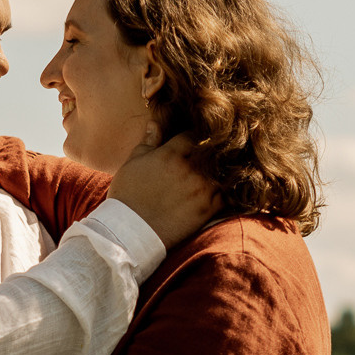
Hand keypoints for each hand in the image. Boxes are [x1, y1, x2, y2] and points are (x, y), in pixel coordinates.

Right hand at [109, 132, 217, 248]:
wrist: (130, 232)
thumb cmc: (127, 195)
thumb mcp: (133, 163)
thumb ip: (149, 142)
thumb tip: (155, 122)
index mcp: (170, 154)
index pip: (192, 134)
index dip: (193, 136)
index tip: (192, 141)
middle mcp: (189, 169)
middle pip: (211, 150)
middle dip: (210, 151)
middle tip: (208, 155)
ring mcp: (201, 189)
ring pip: (222, 171)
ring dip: (220, 170)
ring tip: (216, 172)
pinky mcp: (207, 209)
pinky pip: (227, 194)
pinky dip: (226, 191)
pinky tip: (221, 190)